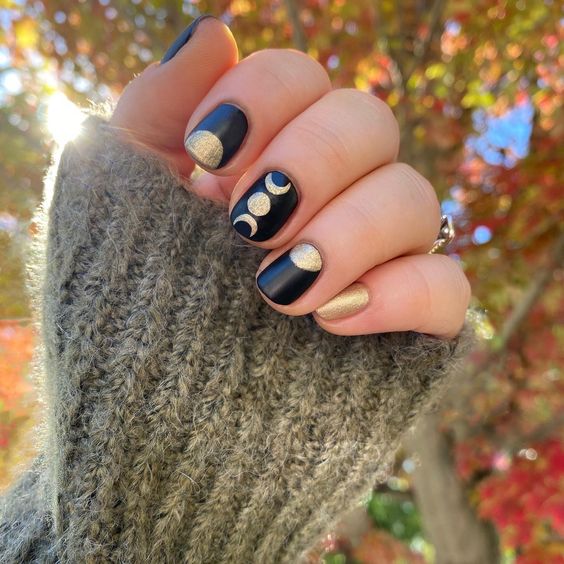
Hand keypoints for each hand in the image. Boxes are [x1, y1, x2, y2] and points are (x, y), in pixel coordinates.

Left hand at [111, 16, 469, 338]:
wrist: (150, 410)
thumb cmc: (130, 299)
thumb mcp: (121, 195)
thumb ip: (157, 108)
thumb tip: (217, 33)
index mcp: (267, 154)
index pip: (300, 78)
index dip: (264, 97)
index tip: (205, 153)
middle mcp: (329, 193)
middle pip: (370, 122)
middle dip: (311, 161)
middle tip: (249, 223)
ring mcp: (372, 257)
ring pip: (414, 198)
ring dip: (348, 232)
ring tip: (276, 289)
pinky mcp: (400, 325)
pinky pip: (447, 289)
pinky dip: (402, 293)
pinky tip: (335, 318)